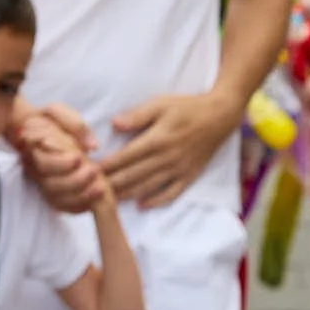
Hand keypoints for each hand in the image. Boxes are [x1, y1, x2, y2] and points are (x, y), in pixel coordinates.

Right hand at [10, 105, 104, 214]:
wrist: (36, 131)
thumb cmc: (48, 121)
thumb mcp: (57, 112)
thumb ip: (73, 123)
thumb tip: (91, 146)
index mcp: (33, 151)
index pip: (44, 165)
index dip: (62, 164)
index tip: (79, 157)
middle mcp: (36, 171)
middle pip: (52, 186)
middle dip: (76, 182)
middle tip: (94, 171)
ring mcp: (44, 185)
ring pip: (59, 200)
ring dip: (82, 197)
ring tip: (101, 187)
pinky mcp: (53, 194)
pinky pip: (64, 208)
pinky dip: (80, 207)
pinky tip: (95, 198)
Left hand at [101, 91, 241, 208]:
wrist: (219, 117)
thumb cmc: (186, 108)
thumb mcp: (160, 104)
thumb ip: (137, 115)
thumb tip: (114, 124)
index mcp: (157, 140)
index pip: (126, 157)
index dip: (107, 165)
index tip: (90, 171)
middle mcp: (167, 159)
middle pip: (134, 175)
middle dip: (112, 183)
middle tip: (93, 189)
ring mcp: (179, 170)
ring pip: (149, 186)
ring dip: (128, 194)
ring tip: (110, 199)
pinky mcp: (190, 176)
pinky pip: (171, 193)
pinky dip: (156, 201)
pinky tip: (142, 205)